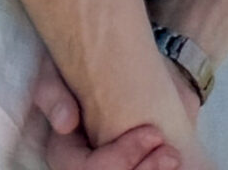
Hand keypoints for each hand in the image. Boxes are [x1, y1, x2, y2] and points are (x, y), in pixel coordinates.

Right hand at [23, 55, 189, 169]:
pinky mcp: (130, 164)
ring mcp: (107, 167)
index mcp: (64, 152)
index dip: (122, 157)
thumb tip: (66, 123)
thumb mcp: (55, 74)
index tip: (153, 133)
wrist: (112, 68)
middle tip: (171, 152)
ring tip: (174, 156)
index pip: (89, 169)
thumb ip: (52, 93)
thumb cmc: (76, 72)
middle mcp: (84, 167)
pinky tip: (175, 163)